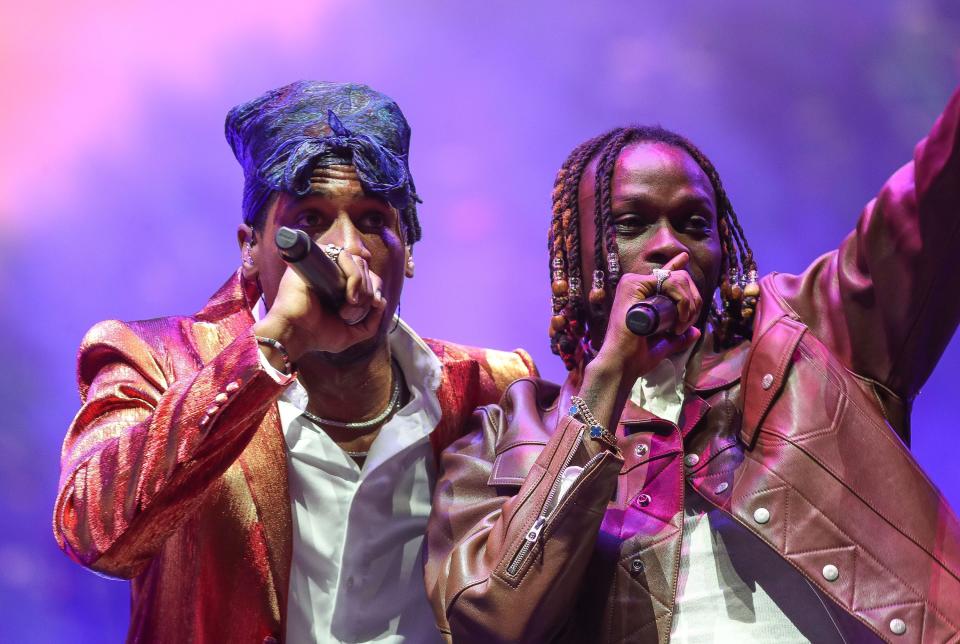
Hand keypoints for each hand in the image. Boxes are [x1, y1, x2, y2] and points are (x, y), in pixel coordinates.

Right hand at [253, 250, 386, 361]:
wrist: (295, 334)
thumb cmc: (317, 335)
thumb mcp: (350, 334)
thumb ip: (369, 324)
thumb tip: (382, 302)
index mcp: (341, 286)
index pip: (368, 275)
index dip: (375, 288)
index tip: (375, 304)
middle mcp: (333, 273)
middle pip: (365, 268)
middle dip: (367, 293)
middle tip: (351, 314)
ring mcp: (325, 264)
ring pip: (358, 262)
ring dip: (360, 289)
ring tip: (346, 310)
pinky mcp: (317, 259)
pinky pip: (344, 256)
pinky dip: (354, 277)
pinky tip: (348, 297)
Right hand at [593, 252, 702, 382]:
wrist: (622, 363)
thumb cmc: (637, 356)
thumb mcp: (663, 344)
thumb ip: (678, 339)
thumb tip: (695, 333)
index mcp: (640, 295)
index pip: (664, 277)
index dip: (676, 267)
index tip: (684, 258)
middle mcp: (635, 285)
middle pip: (678, 279)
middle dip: (693, 301)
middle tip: (686, 325)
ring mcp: (633, 283)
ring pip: (677, 279)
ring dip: (688, 304)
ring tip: (680, 327)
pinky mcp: (633, 284)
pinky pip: (670, 282)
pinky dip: (682, 300)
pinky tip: (678, 320)